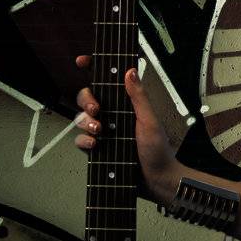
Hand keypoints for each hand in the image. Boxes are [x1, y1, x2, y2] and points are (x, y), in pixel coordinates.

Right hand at [73, 55, 178, 202]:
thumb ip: (139, 97)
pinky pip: (81, 140)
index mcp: (125, 104)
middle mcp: (112, 115)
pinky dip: (85, 141)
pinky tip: (95, 144)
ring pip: (81, 118)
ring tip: (99, 130)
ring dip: (86, 121)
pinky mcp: (97, 149)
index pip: (106, 82)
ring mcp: (104, 131)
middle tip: (96, 108)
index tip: (82, 61)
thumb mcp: (149, 121)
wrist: (156, 179)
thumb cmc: (158, 151)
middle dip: (86, 100)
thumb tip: (130, 71)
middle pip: (87, 97)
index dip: (93, 68)